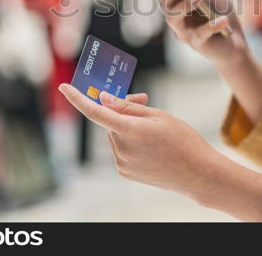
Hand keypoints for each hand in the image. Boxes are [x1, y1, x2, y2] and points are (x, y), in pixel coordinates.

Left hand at [58, 83, 219, 197]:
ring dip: (127, 127)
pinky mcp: (126, 172)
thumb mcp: (159, 116)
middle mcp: (121, 148)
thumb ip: (128, 107)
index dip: (77, 98)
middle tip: (144, 99)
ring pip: (116, 135)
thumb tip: (104, 100)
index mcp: (129, 130)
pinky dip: (130, 142)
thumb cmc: (182, 140)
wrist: (198, 173)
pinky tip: (152, 145)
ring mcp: (122, 163)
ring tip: (154, 130)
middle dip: (123, 109)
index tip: (64, 88)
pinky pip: (121, 150)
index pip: (95, 112)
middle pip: (111, 121)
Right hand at [140, 0, 248, 69]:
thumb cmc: (219, 14)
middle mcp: (176, 16)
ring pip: (174, 19)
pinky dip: (213, 26)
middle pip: (164, 3)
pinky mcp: (198, 44)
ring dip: (186, 6)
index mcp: (178, 0)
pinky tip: (223, 21)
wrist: (235, 43)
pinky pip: (202, 34)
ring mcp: (184, 31)